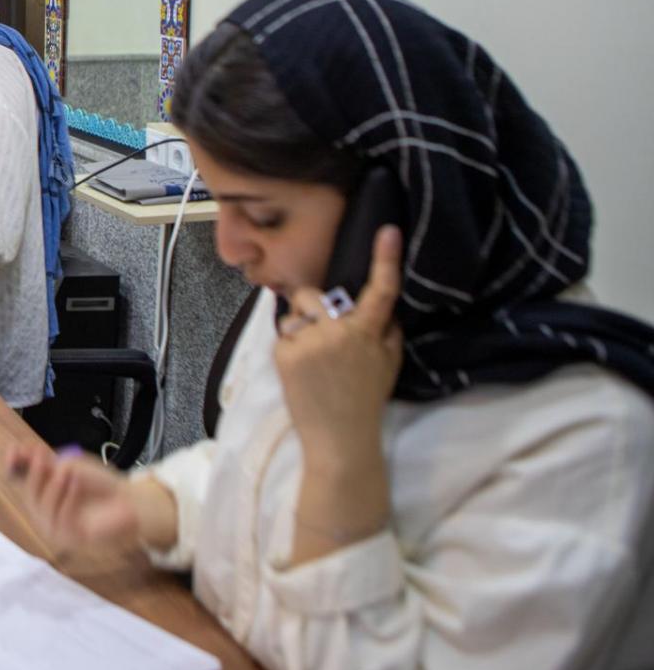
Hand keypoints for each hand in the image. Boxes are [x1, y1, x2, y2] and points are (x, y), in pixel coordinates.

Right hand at [6, 442, 151, 557]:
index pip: (21, 482)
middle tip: (41, 457)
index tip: (14, 451)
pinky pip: (62, 519)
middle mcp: (46, 514)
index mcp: (43, 494)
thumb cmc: (100, 484)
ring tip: (66, 471)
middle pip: (30, 496)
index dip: (14, 467)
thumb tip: (18, 450)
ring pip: (44, 509)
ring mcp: (58, 529)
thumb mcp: (71, 466)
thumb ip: (46, 462)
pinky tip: (75, 483)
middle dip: (35, 475)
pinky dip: (68, 498)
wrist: (129, 501)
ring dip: (53, 487)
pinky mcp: (73, 539)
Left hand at [276, 226, 404, 464]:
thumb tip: (382, 307)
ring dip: (298, 329)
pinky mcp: (286, 353)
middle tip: (320, 337)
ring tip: (311, 360)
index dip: (385, 259)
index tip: (387, 230)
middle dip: (311, 309)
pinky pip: (281, 336)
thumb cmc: (364, 400)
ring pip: (292, 315)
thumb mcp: (388, 364)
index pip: (381, 291)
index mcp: (369, 332)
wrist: (339, 439)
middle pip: (312, 295)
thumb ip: (385, 331)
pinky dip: (288, 349)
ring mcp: (311, 341)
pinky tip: (301, 372)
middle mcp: (340, 331)